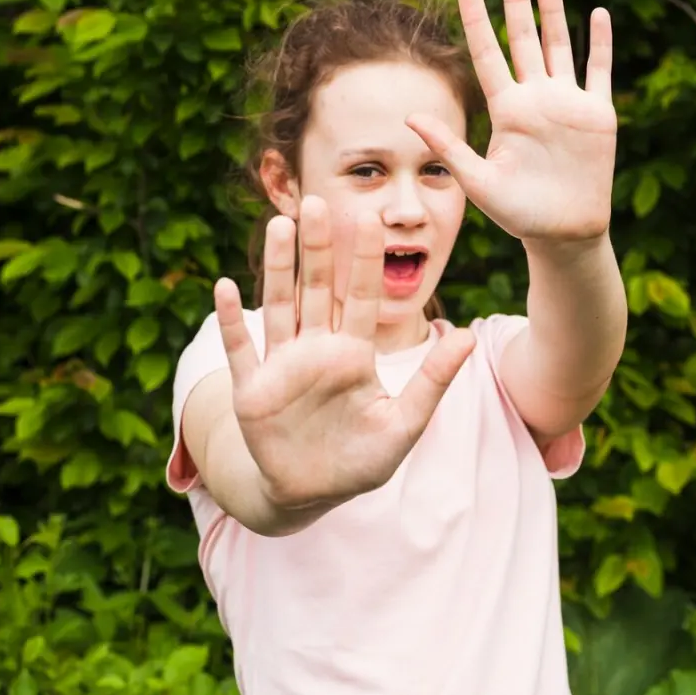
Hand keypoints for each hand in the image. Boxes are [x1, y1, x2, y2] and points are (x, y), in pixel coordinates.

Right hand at [213, 196, 475, 509]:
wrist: (310, 494)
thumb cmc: (361, 461)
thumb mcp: (405, 423)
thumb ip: (433, 380)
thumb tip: (469, 335)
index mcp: (353, 354)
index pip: (360, 297)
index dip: (364, 260)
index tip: (371, 218)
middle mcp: (316, 350)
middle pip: (317, 289)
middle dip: (319, 248)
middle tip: (318, 200)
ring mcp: (282, 367)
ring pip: (279, 306)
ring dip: (278, 268)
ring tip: (280, 225)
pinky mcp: (251, 390)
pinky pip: (240, 349)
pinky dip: (232, 320)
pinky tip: (226, 286)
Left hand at [406, 0, 616, 242]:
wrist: (564, 234)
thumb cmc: (518, 214)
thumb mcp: (478, 182)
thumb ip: (448, 147)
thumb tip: (410, 116)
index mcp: (506, 111)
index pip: (488, 56)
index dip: (477, 23)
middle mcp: (535, 99)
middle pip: (523, 40)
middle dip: (516, 2)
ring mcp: (567, 104)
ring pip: (559, 45)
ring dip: (554, 11)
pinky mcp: (597, 116)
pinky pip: (599, 71)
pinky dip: (600, 43)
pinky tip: (598, 13)